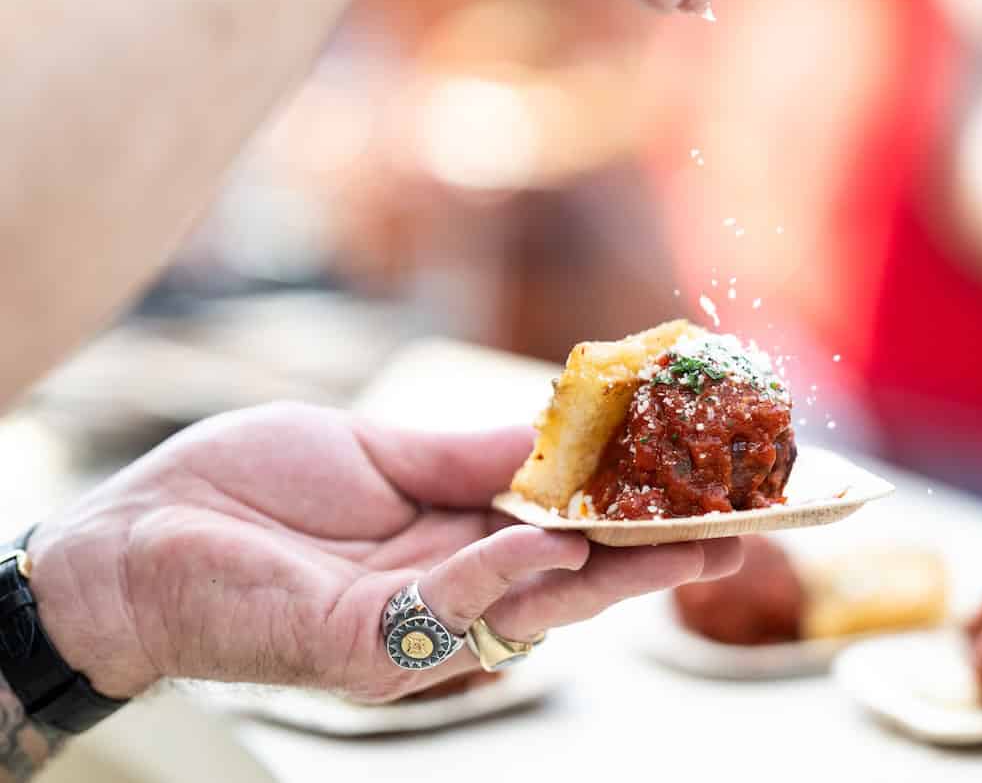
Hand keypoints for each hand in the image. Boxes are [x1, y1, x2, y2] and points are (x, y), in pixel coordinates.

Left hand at [23, 403, 741, 700]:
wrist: (136, 534)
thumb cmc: (249, 486)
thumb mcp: (378, 449)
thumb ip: (468, 452)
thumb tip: (566, 433)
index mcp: (457, 537)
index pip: (572, 532)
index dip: (643, 516)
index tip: (713, 489)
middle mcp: (451, 592)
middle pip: (579, 583)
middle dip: (664, 560)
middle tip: (747, 531)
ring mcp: (416, 628)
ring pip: (537, 609)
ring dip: (614, 570)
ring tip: (692, 534)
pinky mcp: (369, 647)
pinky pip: (455, 614)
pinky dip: (506, 571)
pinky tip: (550, 537)